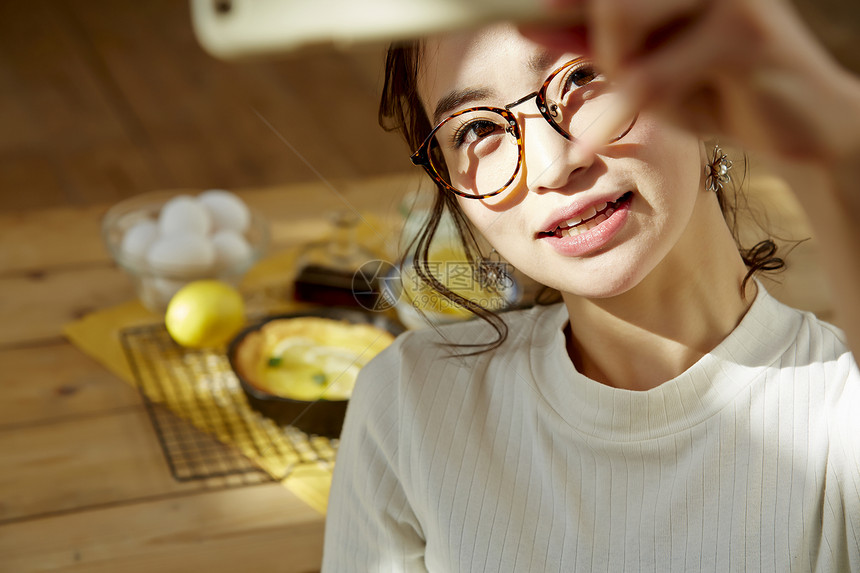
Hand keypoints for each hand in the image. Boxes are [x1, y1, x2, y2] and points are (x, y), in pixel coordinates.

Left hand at [527, 0, 859, 166]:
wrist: (803, 126)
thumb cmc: (719, 88)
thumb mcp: (645, 65)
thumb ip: (591, 39)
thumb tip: (527, 20)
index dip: (558, 0)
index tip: (517, 15)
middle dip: (596, 40)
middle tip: (621, 76)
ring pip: (620, 19)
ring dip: (619, 70)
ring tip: (647, 97)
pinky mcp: (746, 35)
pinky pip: (652, 76)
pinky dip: (623, 113)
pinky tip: (596, 143)